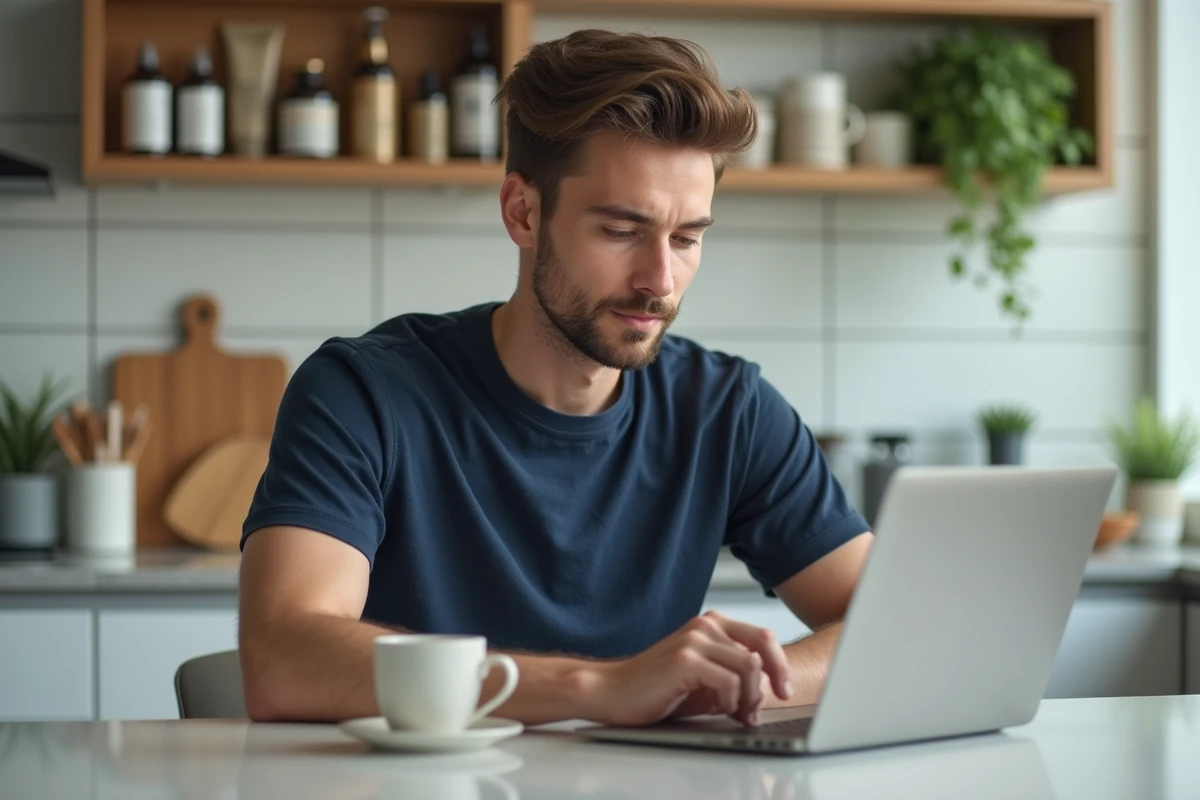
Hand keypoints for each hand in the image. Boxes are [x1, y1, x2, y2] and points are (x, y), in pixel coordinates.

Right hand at [590, 611, 792, 727]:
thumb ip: (733, 677)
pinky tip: (715, 709)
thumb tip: (765, 693)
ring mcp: (695, 640)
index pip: (762, 636)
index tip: (784, 690)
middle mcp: (705, 626)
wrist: (613, 692)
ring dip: (748, 696)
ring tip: (734, 713)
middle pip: (762, 646)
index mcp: (711, 625)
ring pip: (749, 666)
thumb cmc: (656, 688)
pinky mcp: (686, 659)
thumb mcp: (704, 680)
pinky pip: (730, 681)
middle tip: (769, 704)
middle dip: (773, 679)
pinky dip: (729, 701)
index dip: (780, 664)